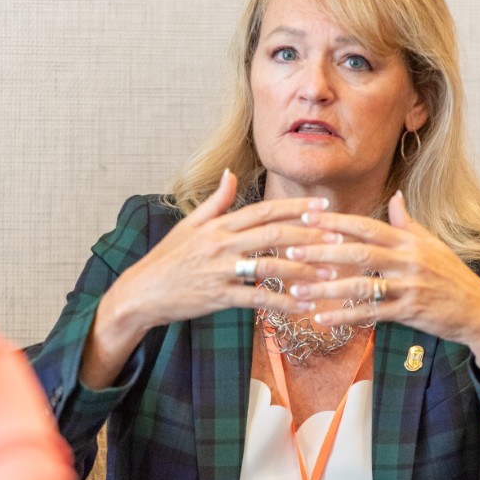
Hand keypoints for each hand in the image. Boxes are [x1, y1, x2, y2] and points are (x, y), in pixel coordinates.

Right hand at [81, 171, 339, 387]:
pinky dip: (282, 302)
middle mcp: (221, 244)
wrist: (141, 292)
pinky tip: (304, 305)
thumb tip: (231, 173)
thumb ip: (216, 201)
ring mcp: (220, 270)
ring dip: (303, 269)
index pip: (265, 210)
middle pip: (273, 234)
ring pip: (269, 266)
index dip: (296, 207)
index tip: (324, 206)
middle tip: (339, 237)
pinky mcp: (217, 296)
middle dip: (309, 235)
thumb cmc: (167, 259)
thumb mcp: (189, 225)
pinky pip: (256, 299)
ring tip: (331, 273)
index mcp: (219, 225)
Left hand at [284, 191, 479, 369]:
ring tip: (298, 288)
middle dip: (322, 250)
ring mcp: (409, 286)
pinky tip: (322, 318)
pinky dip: (344, 316)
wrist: (479, 311)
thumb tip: (395, 196)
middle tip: (290, 249)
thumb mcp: (433, 245)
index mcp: (409, 241)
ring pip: (361, 284)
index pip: (366, 226)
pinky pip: (371, 314)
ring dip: (326, 287)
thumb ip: (408, 223)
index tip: (307, 217)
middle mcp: (408, 260)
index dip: (336, 221)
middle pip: (358, 251)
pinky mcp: (409, 312)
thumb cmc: (452, 277)